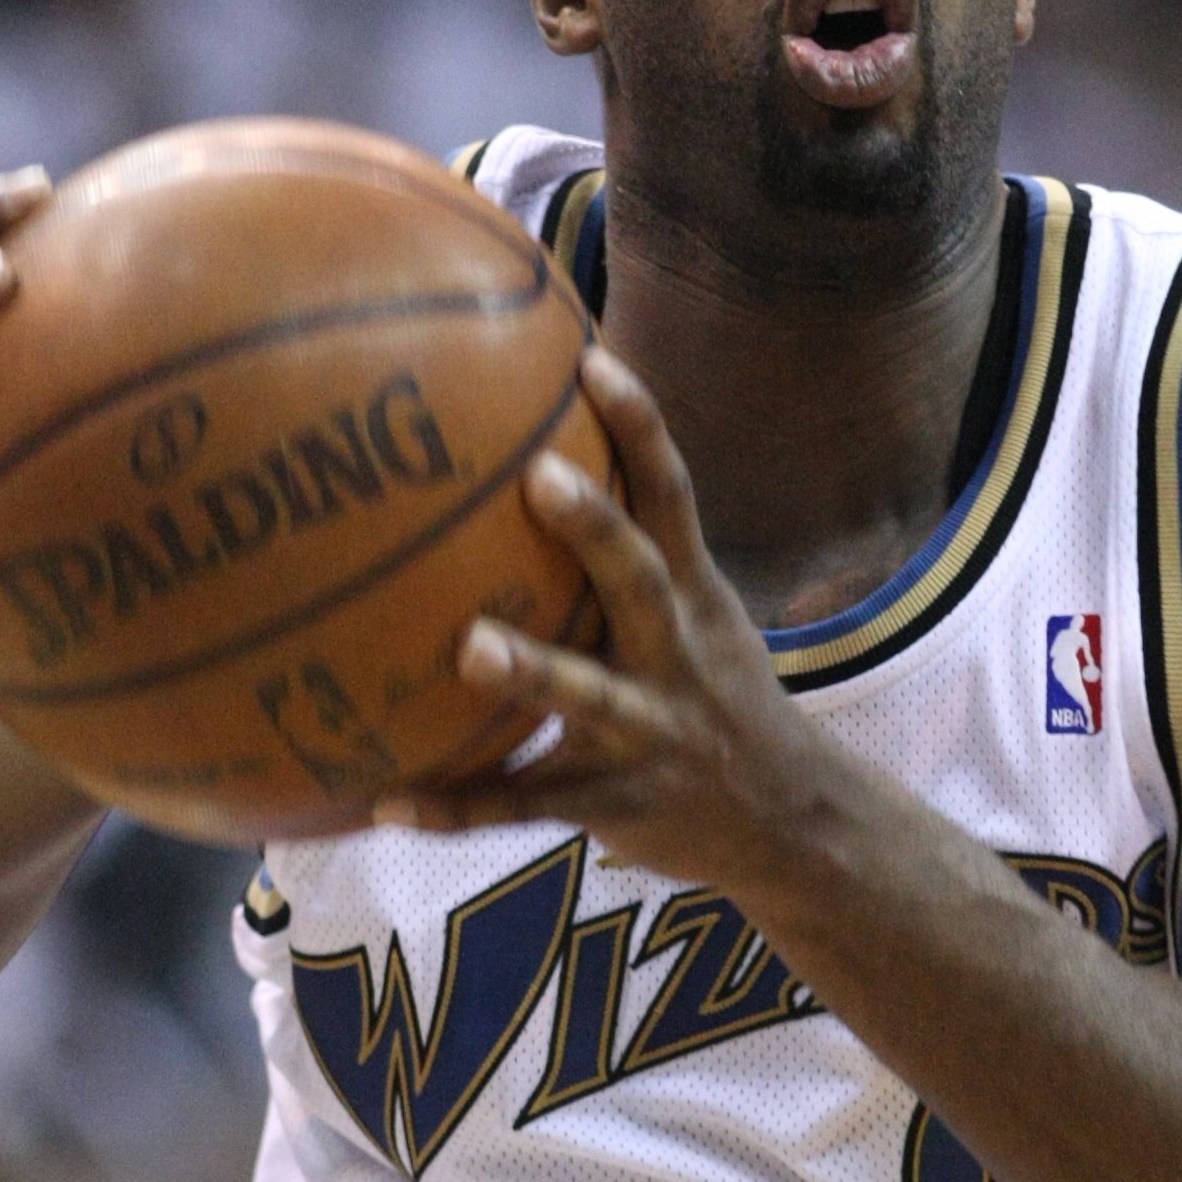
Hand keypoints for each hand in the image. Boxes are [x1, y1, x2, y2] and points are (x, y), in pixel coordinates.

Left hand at [372, 346, 829, 889]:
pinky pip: (530, 805)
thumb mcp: (699, 619)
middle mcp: (675, 655)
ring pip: (589, 698)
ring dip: (533, 671)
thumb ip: (634, 555)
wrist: (792, 821)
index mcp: (692, 598)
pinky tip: (389, 802)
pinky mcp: (618, 803)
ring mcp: (651, 732)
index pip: (671, 495)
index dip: (639, 427)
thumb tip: (535, 463)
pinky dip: (459, 807)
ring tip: (472, 648)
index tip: (592, 359)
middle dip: (597, 530)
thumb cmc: (717, 698)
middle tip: (539, 478)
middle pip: (641, 579)